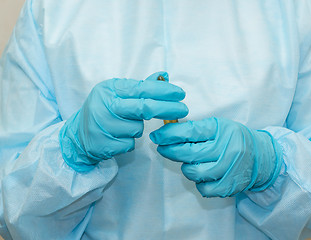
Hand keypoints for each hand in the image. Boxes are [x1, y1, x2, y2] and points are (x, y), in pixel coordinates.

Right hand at [59, 72, 188, 171]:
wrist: (78, 136)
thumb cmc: (103, 111)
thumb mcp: (118, 94)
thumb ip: (141, 86)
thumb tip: (163, 75)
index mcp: (109, 89)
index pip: (142, 88)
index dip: (163, 91)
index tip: (180, 93)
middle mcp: (105, 105)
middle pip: (144, 107)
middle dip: (167, 108)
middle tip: (183, 110)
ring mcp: (104, 126)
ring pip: (138, 128)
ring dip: (138, 128)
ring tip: (122, 125)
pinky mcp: (106, 144)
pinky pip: (130, 143)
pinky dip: (129, 140)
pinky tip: (117, 136)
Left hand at [150, 117, 281, 196]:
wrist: (260, 156)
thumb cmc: (233, 138)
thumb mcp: (217, 126)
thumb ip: (195, 129)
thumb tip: (167, 132)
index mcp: (221, 130)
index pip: (190, 132)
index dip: (169, 134)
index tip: (156, 136)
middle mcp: (226, 149)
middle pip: (188, 153)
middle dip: (170, 150)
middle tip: (163, 148)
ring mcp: (228, 169)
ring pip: (193, 171)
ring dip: (187, 167)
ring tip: (192, 161)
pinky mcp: (228, 186)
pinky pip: (203, 188)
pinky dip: (199, 182)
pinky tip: (204, 174)